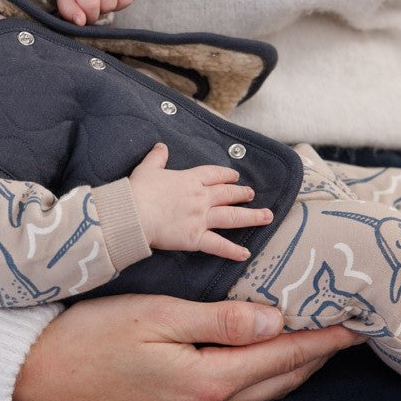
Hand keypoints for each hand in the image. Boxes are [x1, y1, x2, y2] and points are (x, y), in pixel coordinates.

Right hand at [13, 294, 363, 400]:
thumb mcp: (157, 316)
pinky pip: (237, 395)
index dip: (323, 339)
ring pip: (260, 390)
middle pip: (280, 378)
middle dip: (317, 353)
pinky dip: (261, 374)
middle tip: (347, 328)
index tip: (357, 324)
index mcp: (207, 382)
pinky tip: (262, 355)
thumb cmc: (93, 338)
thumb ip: (222, 321)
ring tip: (316, 339)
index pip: (283, 355)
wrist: (40, 377)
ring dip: (292, 364)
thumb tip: (277, 320)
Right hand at [129, 143, 272, 260]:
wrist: (134, 213)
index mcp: (189, 180)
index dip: (226, 175)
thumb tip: (161, 146)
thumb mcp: (147, 169)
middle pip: (227, 194)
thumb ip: (157, 158)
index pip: (213, 175)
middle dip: (242, 194)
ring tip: (266, 216)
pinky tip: (246, 254)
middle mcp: (200, 198)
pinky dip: (233, 251)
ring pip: (232, 217)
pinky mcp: (196, 238)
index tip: (234, 177)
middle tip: (252, 194)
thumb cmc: (138, 191)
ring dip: (251, 217)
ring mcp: (201, 218)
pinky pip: (219, 245)